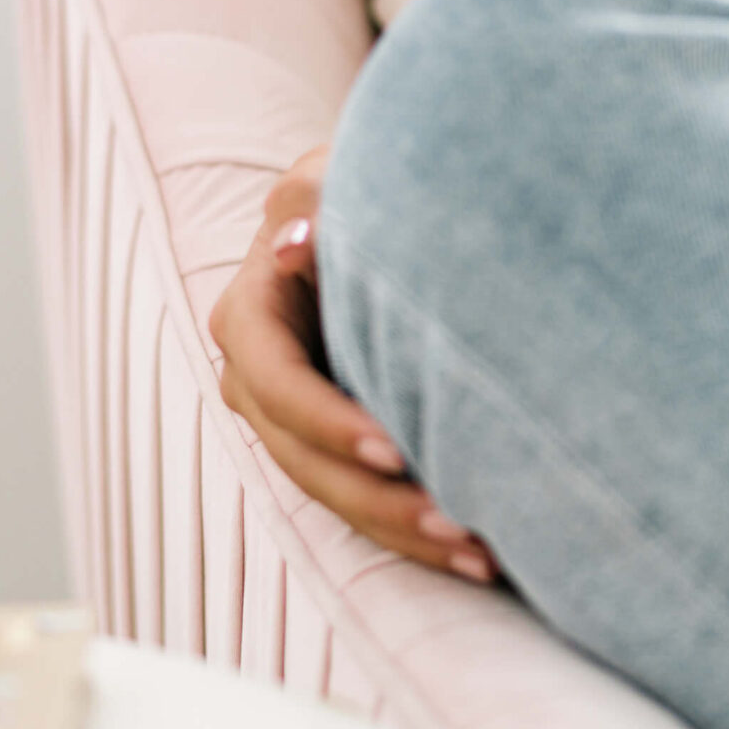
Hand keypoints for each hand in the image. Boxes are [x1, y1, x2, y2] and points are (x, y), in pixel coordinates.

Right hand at [207, 146, 496, 582]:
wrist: (374, 217)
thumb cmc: (355, 186)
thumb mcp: (330, 175)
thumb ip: (311, 198)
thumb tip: (292, 243)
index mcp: (247, 317)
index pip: (278, 384)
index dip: (328, 422)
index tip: (394, 448)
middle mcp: (257, 381)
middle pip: (306, 460)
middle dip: (379, 501)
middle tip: (456, 522)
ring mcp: (294, 423)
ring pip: (339, 496)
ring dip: (405, 532)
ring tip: (480, 551)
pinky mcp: (336, 447)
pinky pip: (368, 502)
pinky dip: (418, 531)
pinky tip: (481, 553)